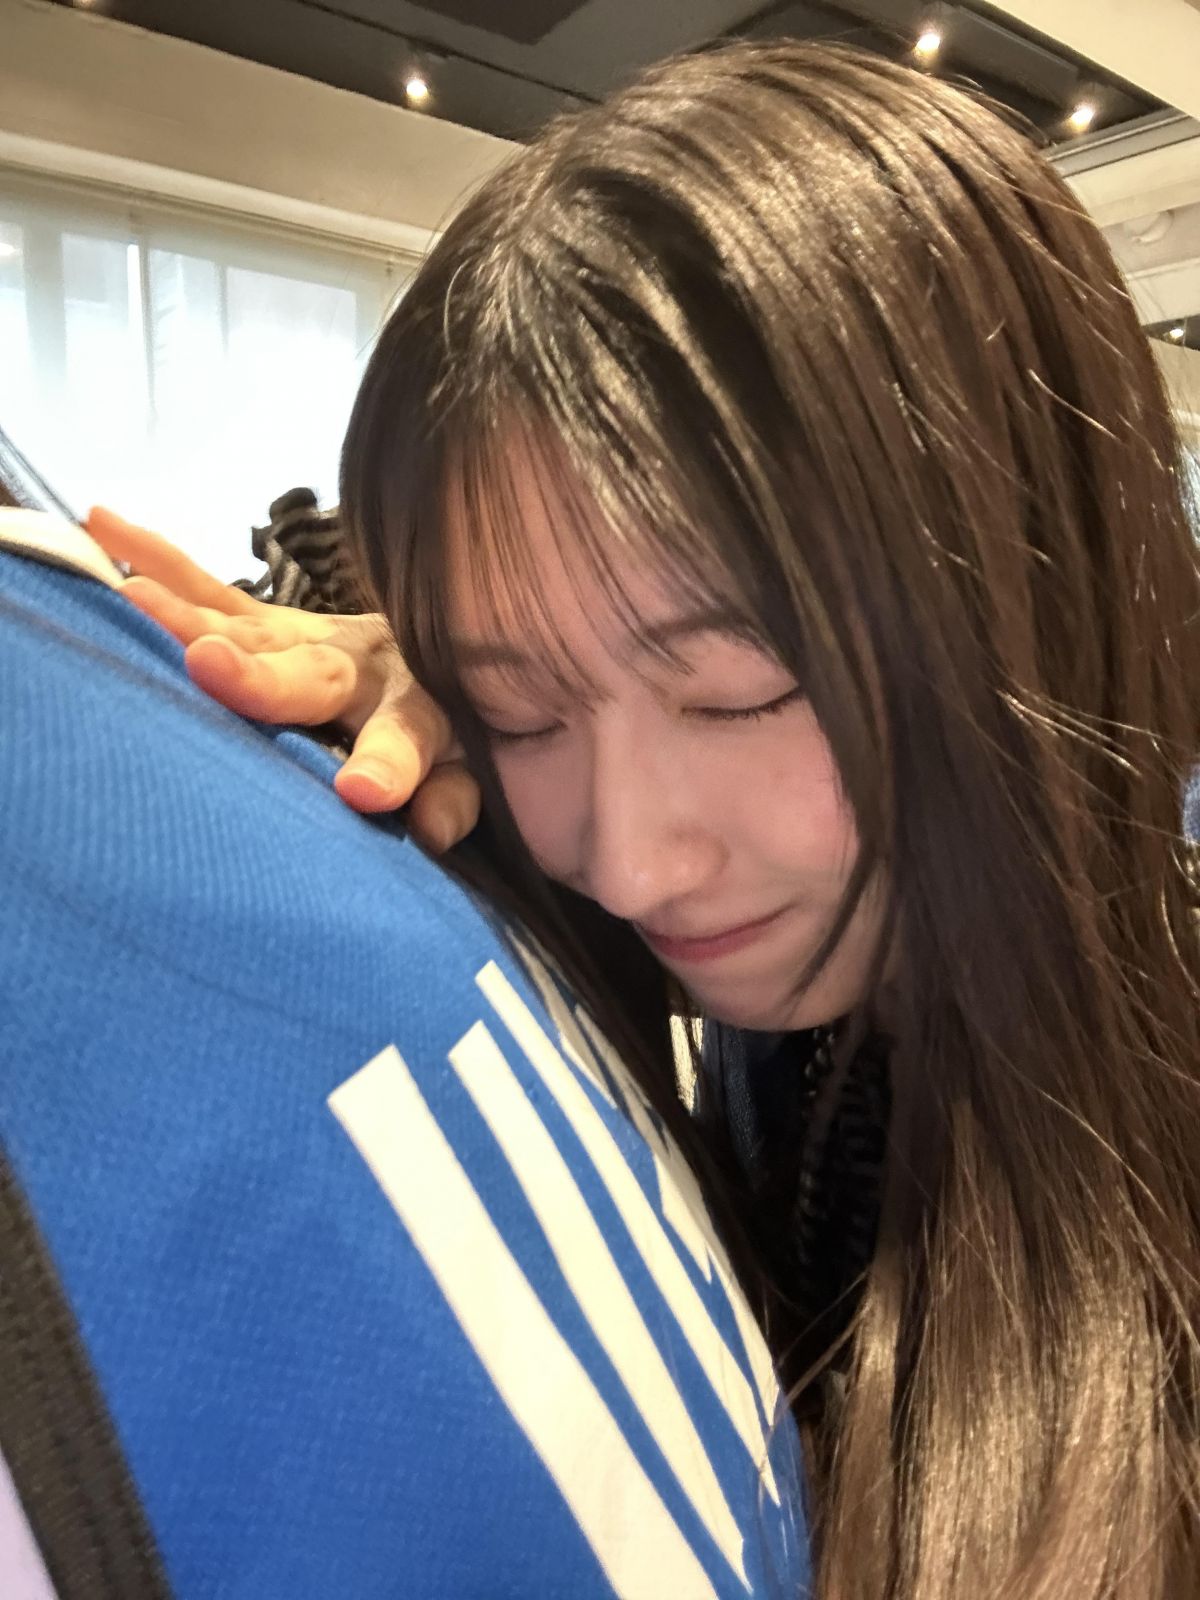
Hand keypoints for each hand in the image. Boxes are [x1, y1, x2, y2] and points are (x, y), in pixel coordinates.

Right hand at [86, 507, 480, 853]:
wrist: (451, 658)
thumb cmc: (446, 738)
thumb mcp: (465, 776)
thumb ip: (451, 801)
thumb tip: (429, 830)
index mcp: (414, 714)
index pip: (403, 744)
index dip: (386, 767)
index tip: (366, 792)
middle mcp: (356, 665)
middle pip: (305, 675)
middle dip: (257, 677)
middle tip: (206, 662)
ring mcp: (305, 636)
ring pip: (244, 627)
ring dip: (188, 615)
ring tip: (132, 598)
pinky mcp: (268, 624)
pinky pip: (210, 591)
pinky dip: (158, 559)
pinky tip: (101, 525)